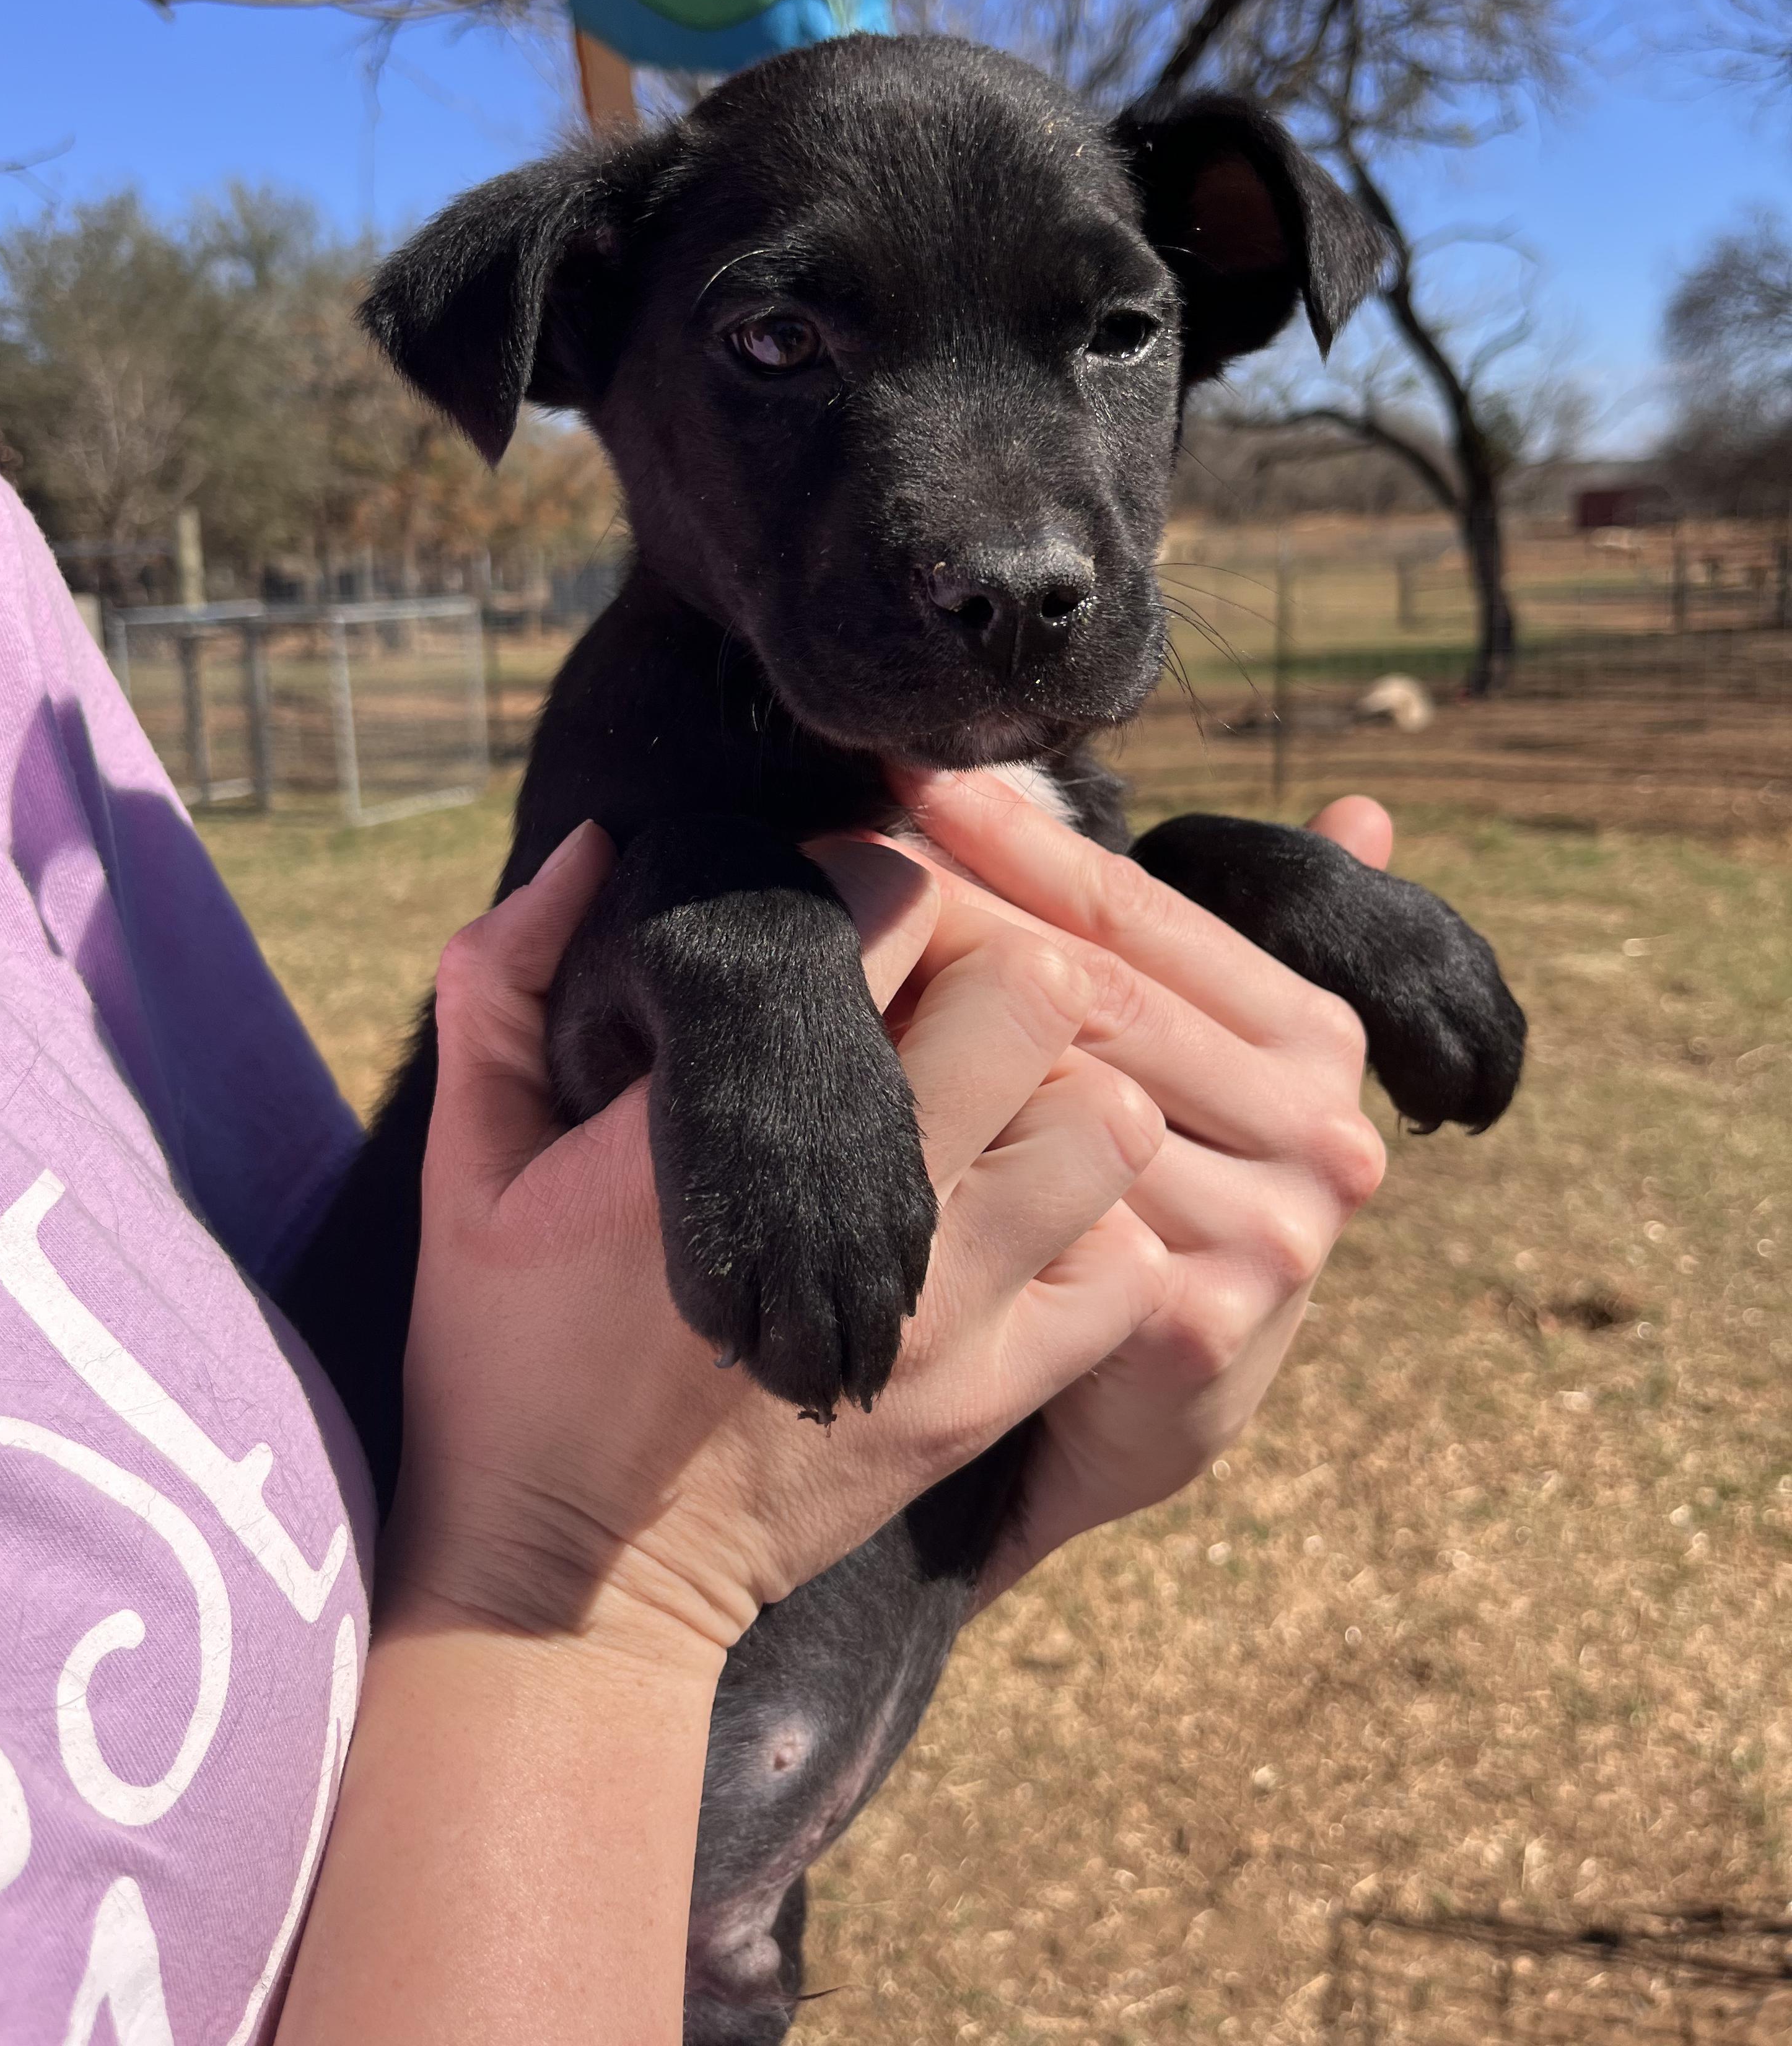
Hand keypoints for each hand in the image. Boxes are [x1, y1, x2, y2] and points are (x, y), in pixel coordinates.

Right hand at [383, 819, 1173, 1672]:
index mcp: (722, 1136)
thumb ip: (502, 985)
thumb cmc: (504, 1361)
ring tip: (987, 1109)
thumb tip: (592, 848)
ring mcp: (942, 1314)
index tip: (842, 913)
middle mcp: (857, 1215)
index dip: (882, 886)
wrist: (567, 1595)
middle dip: (994, 967)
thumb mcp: (462, 1166)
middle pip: (1035, 996)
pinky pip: (1129, 1269)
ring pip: (1107, 1123)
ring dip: (1064, 1093)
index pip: (894, 919)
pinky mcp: (990, 1399)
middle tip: (933, 999)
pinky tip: (1020, 1226)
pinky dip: (1099, 1231)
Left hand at [889, 774, 1392, 1604]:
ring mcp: (1272, 1231)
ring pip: (1059, 1089)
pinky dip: (954, 1160)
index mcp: (1321, 1036)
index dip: (1018, 839)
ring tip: (815, 968)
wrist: (1128, 1408)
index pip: (1139, 910)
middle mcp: (1323, 1128)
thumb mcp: (1193, 1053)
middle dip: (953, 918)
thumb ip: (1247, 937)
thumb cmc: (1144, 1188)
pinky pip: (1048, 1206)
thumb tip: (1369, 803)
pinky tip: (859, 1117)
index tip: (908, 775)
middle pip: (1091, 988)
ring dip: (934, 1036)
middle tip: (830, 850)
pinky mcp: (1198, 1323)